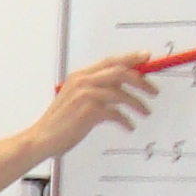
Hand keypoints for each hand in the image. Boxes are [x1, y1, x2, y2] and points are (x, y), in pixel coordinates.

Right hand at [21, 54, 156, 163]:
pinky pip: (115, 112)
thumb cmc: (60, 121)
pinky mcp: (88, 112)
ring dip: (137, 102)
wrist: (42, 138)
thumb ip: (94, 89)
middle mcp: (83, 81)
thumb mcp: (75, 98)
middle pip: (120, 72)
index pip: (111, 61)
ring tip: (146, 111)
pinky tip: (129, 126)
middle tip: (153, 90)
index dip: (131, 58)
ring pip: (120, 93)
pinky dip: (125, 120)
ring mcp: (85, 95)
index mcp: (80, 76)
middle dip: (141, 80)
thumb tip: (120, 87)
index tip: (147, 57)